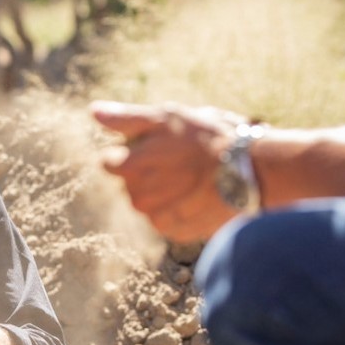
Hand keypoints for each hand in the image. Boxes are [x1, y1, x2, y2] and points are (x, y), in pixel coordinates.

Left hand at [92, 100, 242, 242]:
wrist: (251, 173)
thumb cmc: (208, 139)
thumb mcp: (167, 118)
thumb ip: (126, 119)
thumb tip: (93, 112)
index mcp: (128, 168)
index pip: (110, 162)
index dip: (133, 151)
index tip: (158, 146)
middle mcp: (137, 198)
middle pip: (130, 182)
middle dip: (148, 171)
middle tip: (181, 159)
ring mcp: (156, 218)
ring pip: (149, 200)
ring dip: (163, 189)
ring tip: (193, 176)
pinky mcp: (175, 232)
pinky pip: (167, 218)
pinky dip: (178, 207)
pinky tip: (198, 195)